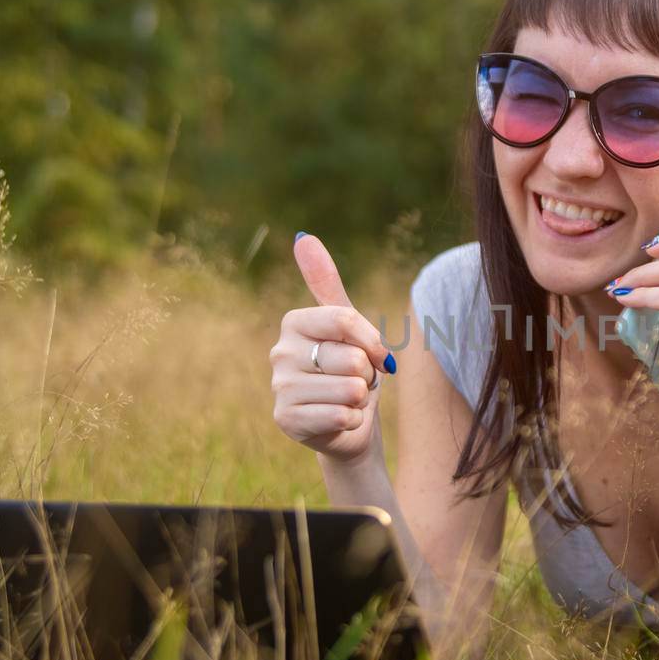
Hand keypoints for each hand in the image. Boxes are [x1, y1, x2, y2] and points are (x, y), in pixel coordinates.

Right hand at [269, 232, 395, 462]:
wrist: (348, 424)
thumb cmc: (350, 371)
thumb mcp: (346, 325)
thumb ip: (326, 282)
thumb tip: (302, 236)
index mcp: (293, 322)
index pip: (346, 320)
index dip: (374, 342)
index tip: (379, 355)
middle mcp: (279, 352)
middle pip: (351, 358)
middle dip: (367, 375)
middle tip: (355, 381)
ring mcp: (279, 388)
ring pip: (350, 389)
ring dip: (360, 400)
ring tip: (347, 400)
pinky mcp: (286, 420)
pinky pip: (340, 415)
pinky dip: (352, 421)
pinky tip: (340, 420)